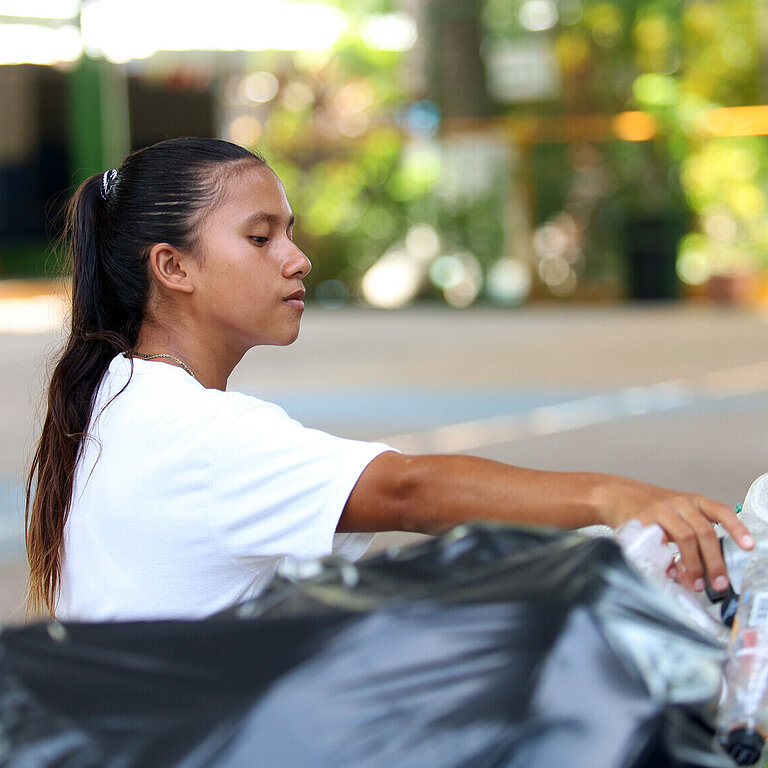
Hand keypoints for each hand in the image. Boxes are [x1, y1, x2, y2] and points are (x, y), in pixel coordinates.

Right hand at [596, 478, 754, 591]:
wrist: (615, 495)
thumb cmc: (649, 508)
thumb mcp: (675, 514)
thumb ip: (691, 539)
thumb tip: (700, 573)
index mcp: (692, 502)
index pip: (721, 511)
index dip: (737, 528)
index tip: (749, 545)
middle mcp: (679, 503)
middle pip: (705, 532)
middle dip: (714, 561)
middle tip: (719, 582)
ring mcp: (661, 511)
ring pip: (686, 538)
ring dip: (693, 564)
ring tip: (696, 582)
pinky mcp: (643, 520)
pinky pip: (661, 544)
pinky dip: (668, 561)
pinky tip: (670, 571)